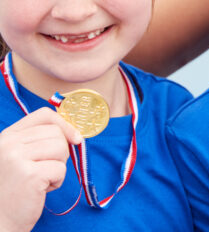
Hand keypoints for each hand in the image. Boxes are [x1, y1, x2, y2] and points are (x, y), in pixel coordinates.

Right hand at [0, 108, 81, 230]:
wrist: (0, 219)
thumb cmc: (13, 190)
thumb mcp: (19, 158)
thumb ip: (37, 141)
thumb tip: (75, 133)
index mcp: (6, 136)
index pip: (43, 115)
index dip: (64, 124)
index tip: (75, 137)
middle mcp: (7, 143)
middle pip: (56, 133)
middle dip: (60, 153)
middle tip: (44, 170)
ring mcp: (16, 157)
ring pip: (61, 149)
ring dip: (58, 167)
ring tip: (40, 180)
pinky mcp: (29, 174)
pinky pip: (61, 169)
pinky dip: (57, 181)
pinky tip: (39, 190)